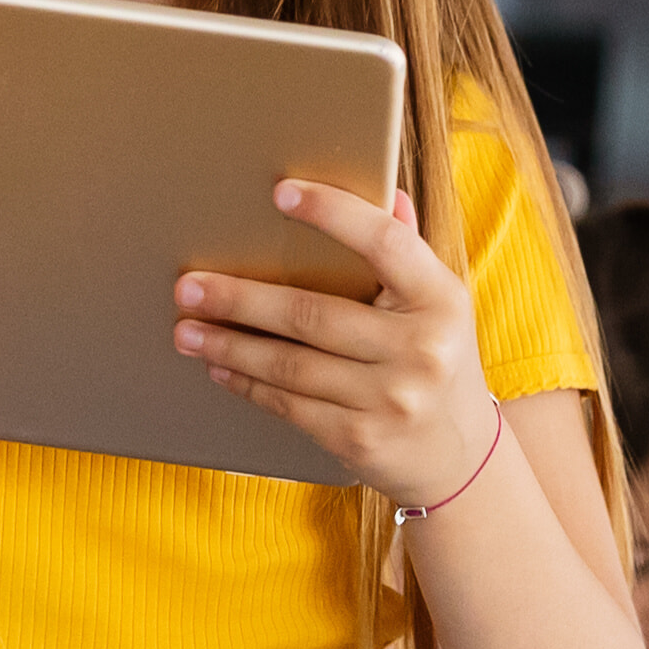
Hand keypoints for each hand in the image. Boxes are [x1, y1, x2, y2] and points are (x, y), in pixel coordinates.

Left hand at [173, 183, 498, 505]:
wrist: (461, 456)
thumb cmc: (438, 361)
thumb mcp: (439, 305)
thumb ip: (409, 252)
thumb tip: (389, 194)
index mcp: (440, 299)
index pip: (385, 242)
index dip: (333, 213)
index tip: (281, 192)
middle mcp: (419, 350)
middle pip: (312, 314)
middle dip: (241, 300)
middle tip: (189, 286)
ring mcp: (389, 400)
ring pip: (290, 365)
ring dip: (229, 346)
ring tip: (187, 329)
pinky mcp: (359, 440)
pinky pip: (289, 405)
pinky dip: (248, 384)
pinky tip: (219, 367)